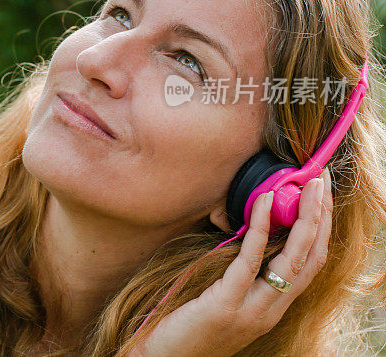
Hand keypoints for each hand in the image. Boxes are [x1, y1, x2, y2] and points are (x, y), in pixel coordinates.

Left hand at [132, 167, 331, 356]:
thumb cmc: (187, 326)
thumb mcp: (223, 297)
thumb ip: (239, 272)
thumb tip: (244, 230)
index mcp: (272, 307)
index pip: (310, 265)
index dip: (321, 229)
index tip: (321, 196)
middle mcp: (270, 311)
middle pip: (310, 259)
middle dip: (320, 217)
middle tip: (321, 182)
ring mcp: (251, 311)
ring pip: (291, 261)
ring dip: (304, 219)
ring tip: (306, 186)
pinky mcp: (225, 306)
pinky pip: (249, 262)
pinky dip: (259, 229)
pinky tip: (264, 202)